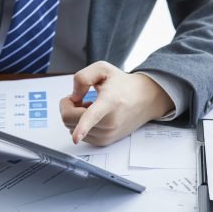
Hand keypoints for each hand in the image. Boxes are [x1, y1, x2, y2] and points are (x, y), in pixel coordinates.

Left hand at [59, 61, 173, 145]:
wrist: (144, 99)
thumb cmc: (123, 85)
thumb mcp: (102, 69)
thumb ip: (82, 78)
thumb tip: (74, 97)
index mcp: (109, 102)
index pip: (92, 116)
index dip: (82, 128)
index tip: (76, 137)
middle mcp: (109, 122)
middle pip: (70, 120)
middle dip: (68, 107)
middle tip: (80, 98)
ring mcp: (107, 134)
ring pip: (71, 129)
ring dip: (75, 116)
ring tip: (91, 107)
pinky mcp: (105, 141)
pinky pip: (81, 136)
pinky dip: (81, 126)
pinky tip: (94, 117)